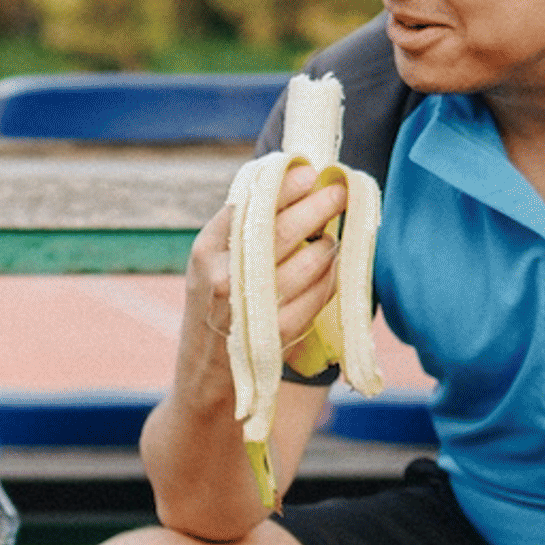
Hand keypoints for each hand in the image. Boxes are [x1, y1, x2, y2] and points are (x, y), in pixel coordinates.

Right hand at [178, 166, 349, 398]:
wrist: (205, 372)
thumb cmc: (216, 306)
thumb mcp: (212, 263)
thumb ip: (241, 228)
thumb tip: (293, 183)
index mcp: (205, 251)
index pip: (249, 206)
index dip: (284, 186)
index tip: (310, 172)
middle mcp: (223, 276)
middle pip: (282, 230)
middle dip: (317, 206)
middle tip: (339, 191)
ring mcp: (249, 306)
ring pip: (307, 262)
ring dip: (327, 245)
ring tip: (330, 239)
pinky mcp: (275, 332)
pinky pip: (318, 294)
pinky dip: (330, 278)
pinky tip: (332, 269)